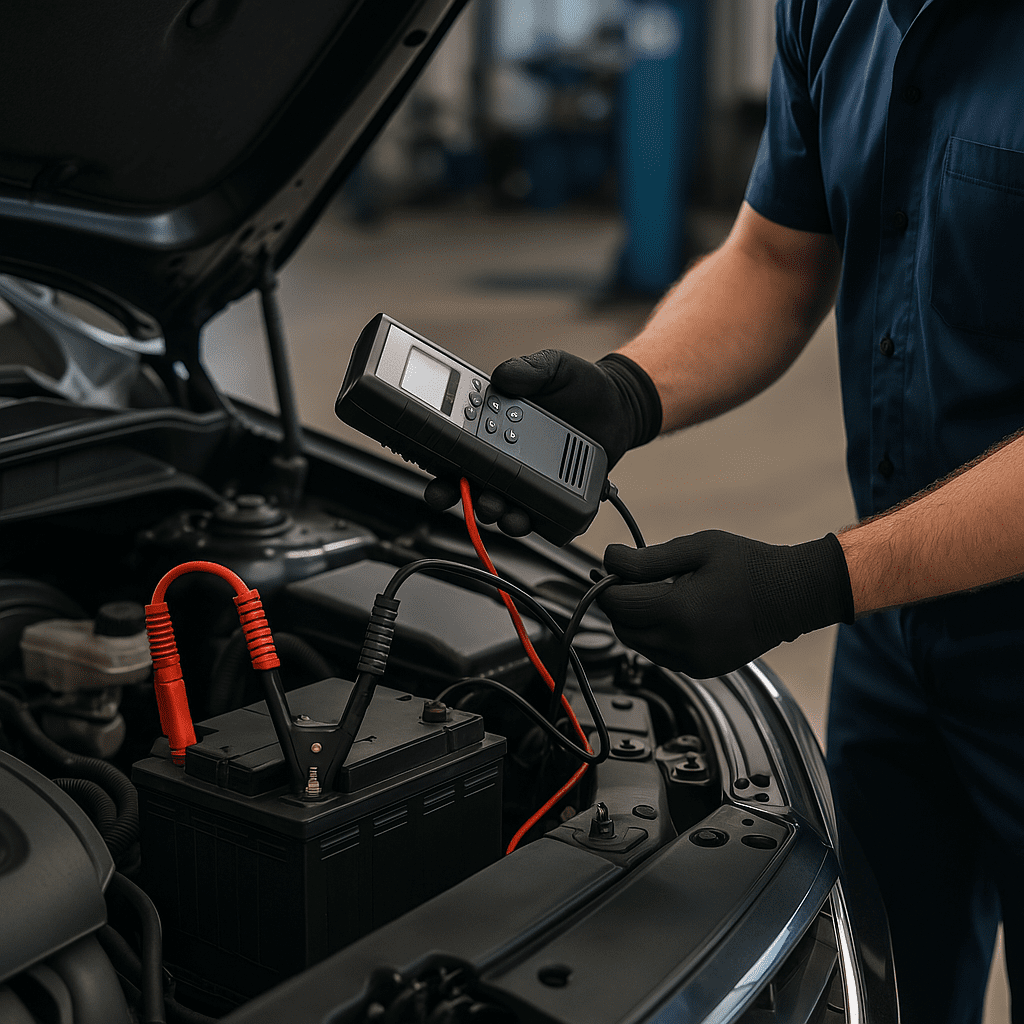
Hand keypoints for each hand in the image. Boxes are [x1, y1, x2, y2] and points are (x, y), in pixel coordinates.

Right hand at [423, 350, 660, 534]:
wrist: (619, 407)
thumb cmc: (581, 385)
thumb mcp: (554, 367)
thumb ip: (530, 369)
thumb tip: (503, 375)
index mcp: (492, 428)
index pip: (457, 449)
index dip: (440, 464)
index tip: (434, 471)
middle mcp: (505, 458)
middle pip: (471, 485)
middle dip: (461, 496)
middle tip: (465, 494)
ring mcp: (528, 480)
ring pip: (501, 505)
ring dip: (495, 513)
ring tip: (502, 510)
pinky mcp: (554, 496)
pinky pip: (539, 516)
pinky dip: (532, 523)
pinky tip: (530, 518)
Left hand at [598, 531, 854, 676]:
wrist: (791, 596)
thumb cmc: (749, 566)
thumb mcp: (695, 549)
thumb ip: (647, 559)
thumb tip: (610, 559)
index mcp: (678, 611)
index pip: (616, 605)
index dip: (609, 584)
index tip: (619, 568)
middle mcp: (682, 644)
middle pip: (621, 628)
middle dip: (621, 603)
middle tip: (639, 578)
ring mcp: (692, 661)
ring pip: (637, 645)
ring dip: (637, 621)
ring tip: (664, 594)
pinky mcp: (700, 669)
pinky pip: (659, 655)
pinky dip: (656, 636)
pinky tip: (678, 613)